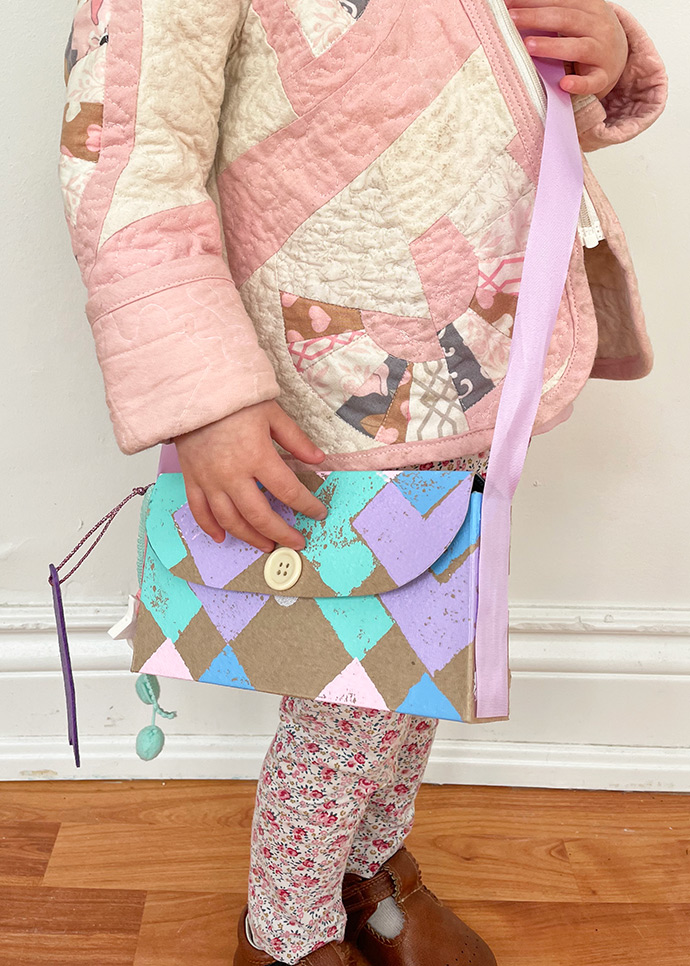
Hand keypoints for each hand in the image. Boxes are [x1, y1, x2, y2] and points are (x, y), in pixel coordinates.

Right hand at [173, 401, 327, 553]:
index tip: (318, 512)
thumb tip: (318, 459)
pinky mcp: (192, 479)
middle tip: (296, 542)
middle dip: (282, 533)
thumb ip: (295, 439)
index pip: (288, 491)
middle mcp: (232, 474)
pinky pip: (200, 511)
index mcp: (257, 456)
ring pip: (231, 520)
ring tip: (267, 545)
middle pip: (260, 515)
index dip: (307, 505)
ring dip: (251, 537)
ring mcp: (210, 480)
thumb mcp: (272, 413)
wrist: (192, 391)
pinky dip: (211, 528)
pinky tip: (223, 537)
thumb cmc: (232, 399)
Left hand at [506, 0, 628, 98]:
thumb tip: (513, 5)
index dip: (532, 1)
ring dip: (552, 46)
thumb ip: (552, 10)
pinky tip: (564, 84)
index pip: (559, 0)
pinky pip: (592, 81)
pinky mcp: (603, 76)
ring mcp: (602, 51)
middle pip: (566, 18)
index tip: (507, 3)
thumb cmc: (587, 34)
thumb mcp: (575, 15)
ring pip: (578, 47)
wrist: (619, 55)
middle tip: (511, 19)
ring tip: (528, 46)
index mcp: (589, 6)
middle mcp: (598, 25)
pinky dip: (579, 84)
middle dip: (536, 17)